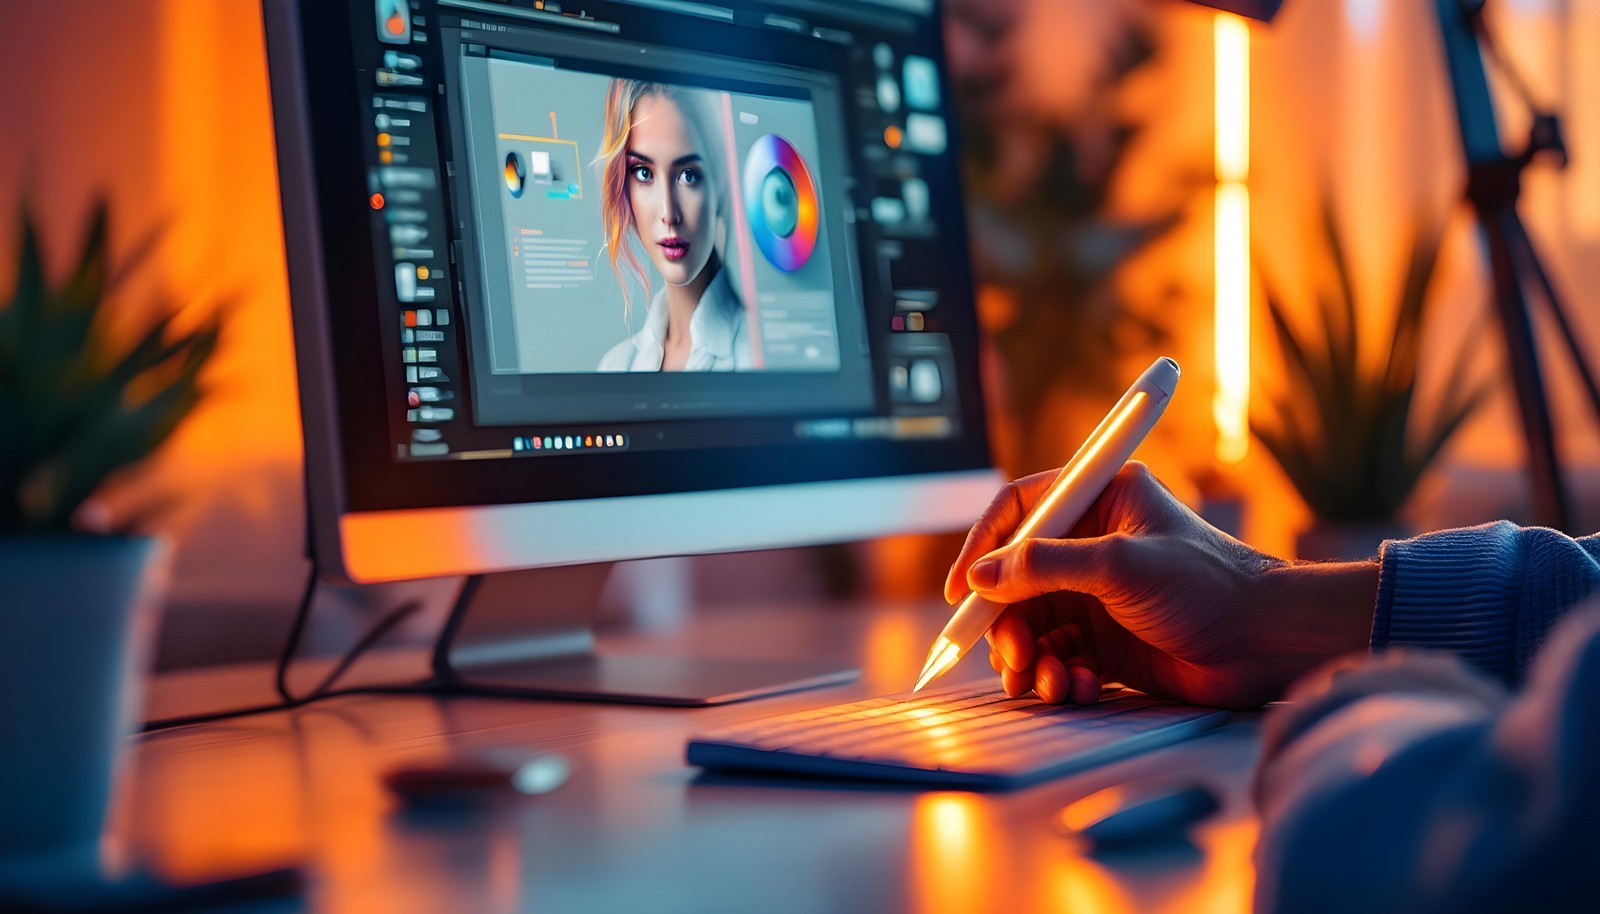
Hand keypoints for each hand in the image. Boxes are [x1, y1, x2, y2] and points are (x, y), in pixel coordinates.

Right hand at [944, 462, 1377, 708]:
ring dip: (1030, 656)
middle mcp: (1095, 543)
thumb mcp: (1119, 565)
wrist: (1268, 642)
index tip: (962, 590)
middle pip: (1017, 578)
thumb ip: (1044, 567)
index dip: (984, 547)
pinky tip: (1074, 688)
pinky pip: (1058, 655)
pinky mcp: (1108, 640)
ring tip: (1048, 681)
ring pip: (1033, 623)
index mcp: (1102, 500)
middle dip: (1006, 621)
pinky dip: (1057, 675)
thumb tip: (983, 577)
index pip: (1021, 511)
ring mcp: (1099, 594)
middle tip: (1011, 654)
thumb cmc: (1209, 586)